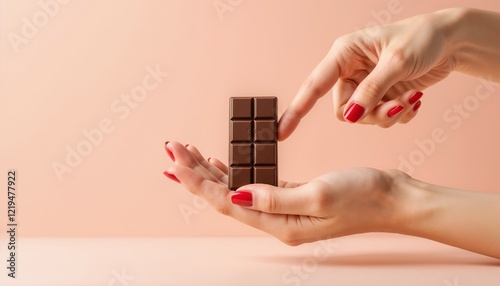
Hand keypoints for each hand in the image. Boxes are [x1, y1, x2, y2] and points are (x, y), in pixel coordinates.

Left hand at [163, 141, 411, 244]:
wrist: (394, 199)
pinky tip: (223, 163)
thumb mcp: (319, 195)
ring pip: (236, 190)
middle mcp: (277, 220)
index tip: (176, 161)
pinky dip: (236, 172)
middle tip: (173, 150)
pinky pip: (254, 185)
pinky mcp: (292, 197)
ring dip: (212, 172)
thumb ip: (276, 197)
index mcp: (280, 224)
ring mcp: (284, 209)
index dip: (198, 182)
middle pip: (225, 196)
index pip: (226, 202)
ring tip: (189, 155)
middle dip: (197, 173)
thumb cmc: (364, 198)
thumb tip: (238, 195)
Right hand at [278, 9, 460, 138]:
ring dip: (387, 115)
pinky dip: (397, 114)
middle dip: (369, 114)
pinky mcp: (380, 95)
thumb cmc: (422, 39)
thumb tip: (351, 116)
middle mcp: (350, 70)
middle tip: (395, 105)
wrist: (451, 41)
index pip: (314, 86)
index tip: (280, 132)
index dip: (296, 110)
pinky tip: (413, 99)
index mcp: (344, 54)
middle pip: (344, 109)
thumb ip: (371, 91)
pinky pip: (379, 118)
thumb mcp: (395, 63)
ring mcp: (365, 84)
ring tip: (410, 100)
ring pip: (362, 117)